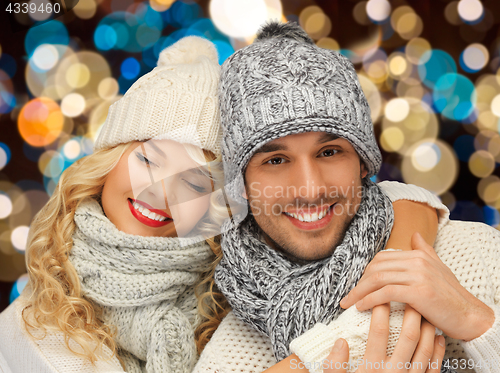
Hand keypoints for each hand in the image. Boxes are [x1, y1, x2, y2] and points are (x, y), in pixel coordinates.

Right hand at [324, 304, 444, 372]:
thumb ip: (334, 365)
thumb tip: (341, 341)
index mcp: (371, 369)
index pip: (378, 332)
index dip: (379, 310)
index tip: (378, 295)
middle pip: (408, 337)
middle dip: (409, 313)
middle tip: (408, 296)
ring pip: (425, 349)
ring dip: (427, 327)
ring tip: (424, 311)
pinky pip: (434, 367)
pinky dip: (438, 350)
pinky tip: (437, 337)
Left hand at [339, 232, 493, 340]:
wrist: (471, 316)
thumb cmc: (452, 296)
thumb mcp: (438, 269)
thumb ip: (424, 251)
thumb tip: (414, 235)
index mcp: (418, 255)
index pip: (382, 259)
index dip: (366, 272)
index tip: (357, 285)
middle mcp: (417, 261)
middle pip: (376, 267)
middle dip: (359, 282)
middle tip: (348, 296)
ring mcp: (418, 275)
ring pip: (378, 279)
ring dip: (359, 292)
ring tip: (349, 303)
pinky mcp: (419, 292)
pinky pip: (386, 293)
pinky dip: (370, 299)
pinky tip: (361, 307)